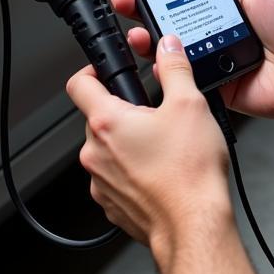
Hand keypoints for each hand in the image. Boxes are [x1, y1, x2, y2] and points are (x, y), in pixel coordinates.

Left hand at [66, 34, 232, 251]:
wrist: (194, 225)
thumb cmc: (189, 173)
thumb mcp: (190, 104)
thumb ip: (175, 68)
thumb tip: (168, 47)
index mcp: (107, 123)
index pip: (79, 84)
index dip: (91, 70)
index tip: (105, 70)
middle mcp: (95, 153)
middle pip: (98, 118)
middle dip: (123, 111)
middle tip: (154, 113)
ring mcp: (101, 182)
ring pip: (108, 149)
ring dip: (128, 143)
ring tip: (163, 146)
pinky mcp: (112, 205)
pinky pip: (116, 178)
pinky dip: (133, 171)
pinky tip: (161, 172)